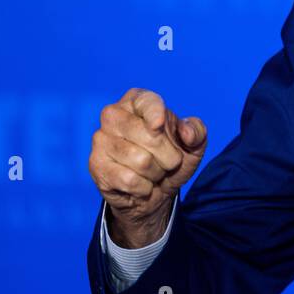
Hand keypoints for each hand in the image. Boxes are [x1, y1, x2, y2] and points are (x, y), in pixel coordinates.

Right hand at [88, 88, 207, 248]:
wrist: (153, 193)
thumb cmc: (171, 160)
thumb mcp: (193, 146)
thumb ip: (197, 132)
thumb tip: (186, 131)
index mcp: (137, 101)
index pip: (146, 101)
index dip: (155, 113)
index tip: (160, 126)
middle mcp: (114, 115)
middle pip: (150, 137)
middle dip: (169, 156)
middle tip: (166, 162)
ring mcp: (101, 139)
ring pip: (141, 160)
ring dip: (156, 173)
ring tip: (152, 173)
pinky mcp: (95, 164)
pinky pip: (129, 180)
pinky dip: (144, 188)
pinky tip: (139, 184)